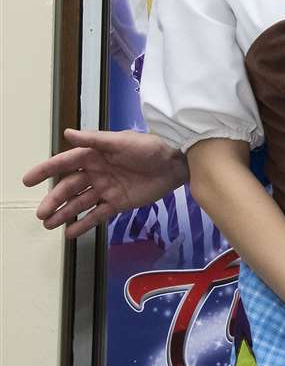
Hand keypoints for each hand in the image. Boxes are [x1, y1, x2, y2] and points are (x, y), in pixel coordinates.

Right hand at [22, 129, 187, 238]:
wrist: (176, 163)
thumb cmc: (149, 147)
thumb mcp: (121, 141)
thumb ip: (95, 139)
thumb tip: (67, 132)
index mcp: (94, 155)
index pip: (65, 163)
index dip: (46, 171)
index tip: (27, 180)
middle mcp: (96, 172)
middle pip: (69, 187)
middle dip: (54, 200)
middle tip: (40, 213)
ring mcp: (106, 189)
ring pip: (80, 203)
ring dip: (64, 213)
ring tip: (48, 225)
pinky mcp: (118, 202)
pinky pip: (97, 214)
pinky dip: (83, 223)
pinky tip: (70, 233)